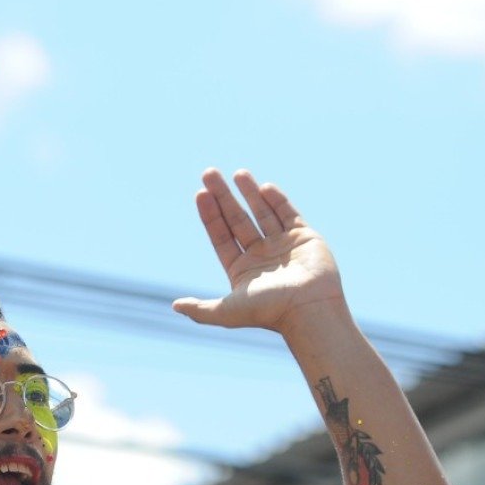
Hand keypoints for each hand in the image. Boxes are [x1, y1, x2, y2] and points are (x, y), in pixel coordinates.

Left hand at [173, 169, 345, 332]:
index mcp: (243, 270)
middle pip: (237, 220)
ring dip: (249, 193)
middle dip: (223, 196)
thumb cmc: (269, 311)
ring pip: (263, 213)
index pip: (221, 236)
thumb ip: (201, 309)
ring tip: (237, 173)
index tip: (201, 194)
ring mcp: (283, 246)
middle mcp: (261, 256)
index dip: (210, 215)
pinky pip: (289, 214)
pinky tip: (263, 187)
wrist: (309, 309)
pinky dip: (277, 200)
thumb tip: (174, 306)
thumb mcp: (227, 312)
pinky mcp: (305, 238)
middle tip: (209, 173)